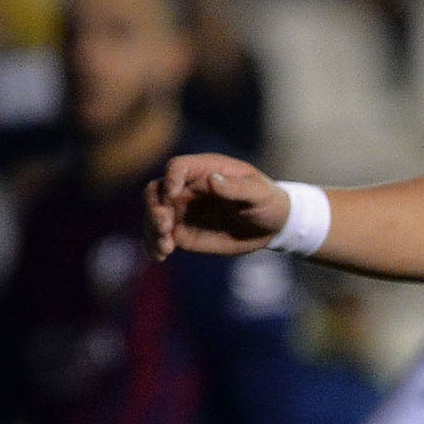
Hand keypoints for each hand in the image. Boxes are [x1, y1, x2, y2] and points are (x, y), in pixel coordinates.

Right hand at [146, 153, 285, 260]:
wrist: (271, 226)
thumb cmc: (266, 202)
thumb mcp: (258, 193)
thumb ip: (236, 187)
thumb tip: (212, 180)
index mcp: (205, 170)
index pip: (177, 167)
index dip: (171, 179)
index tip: (174, 196)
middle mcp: (188, 188)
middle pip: (156, 190)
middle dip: (154, 206)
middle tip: (164, 225)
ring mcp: (183, 211)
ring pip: (153, 215)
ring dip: (152, 230)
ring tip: (166, 248)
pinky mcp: (183, 232)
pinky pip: (160, 237)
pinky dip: (154, 246)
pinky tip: (161, 256)